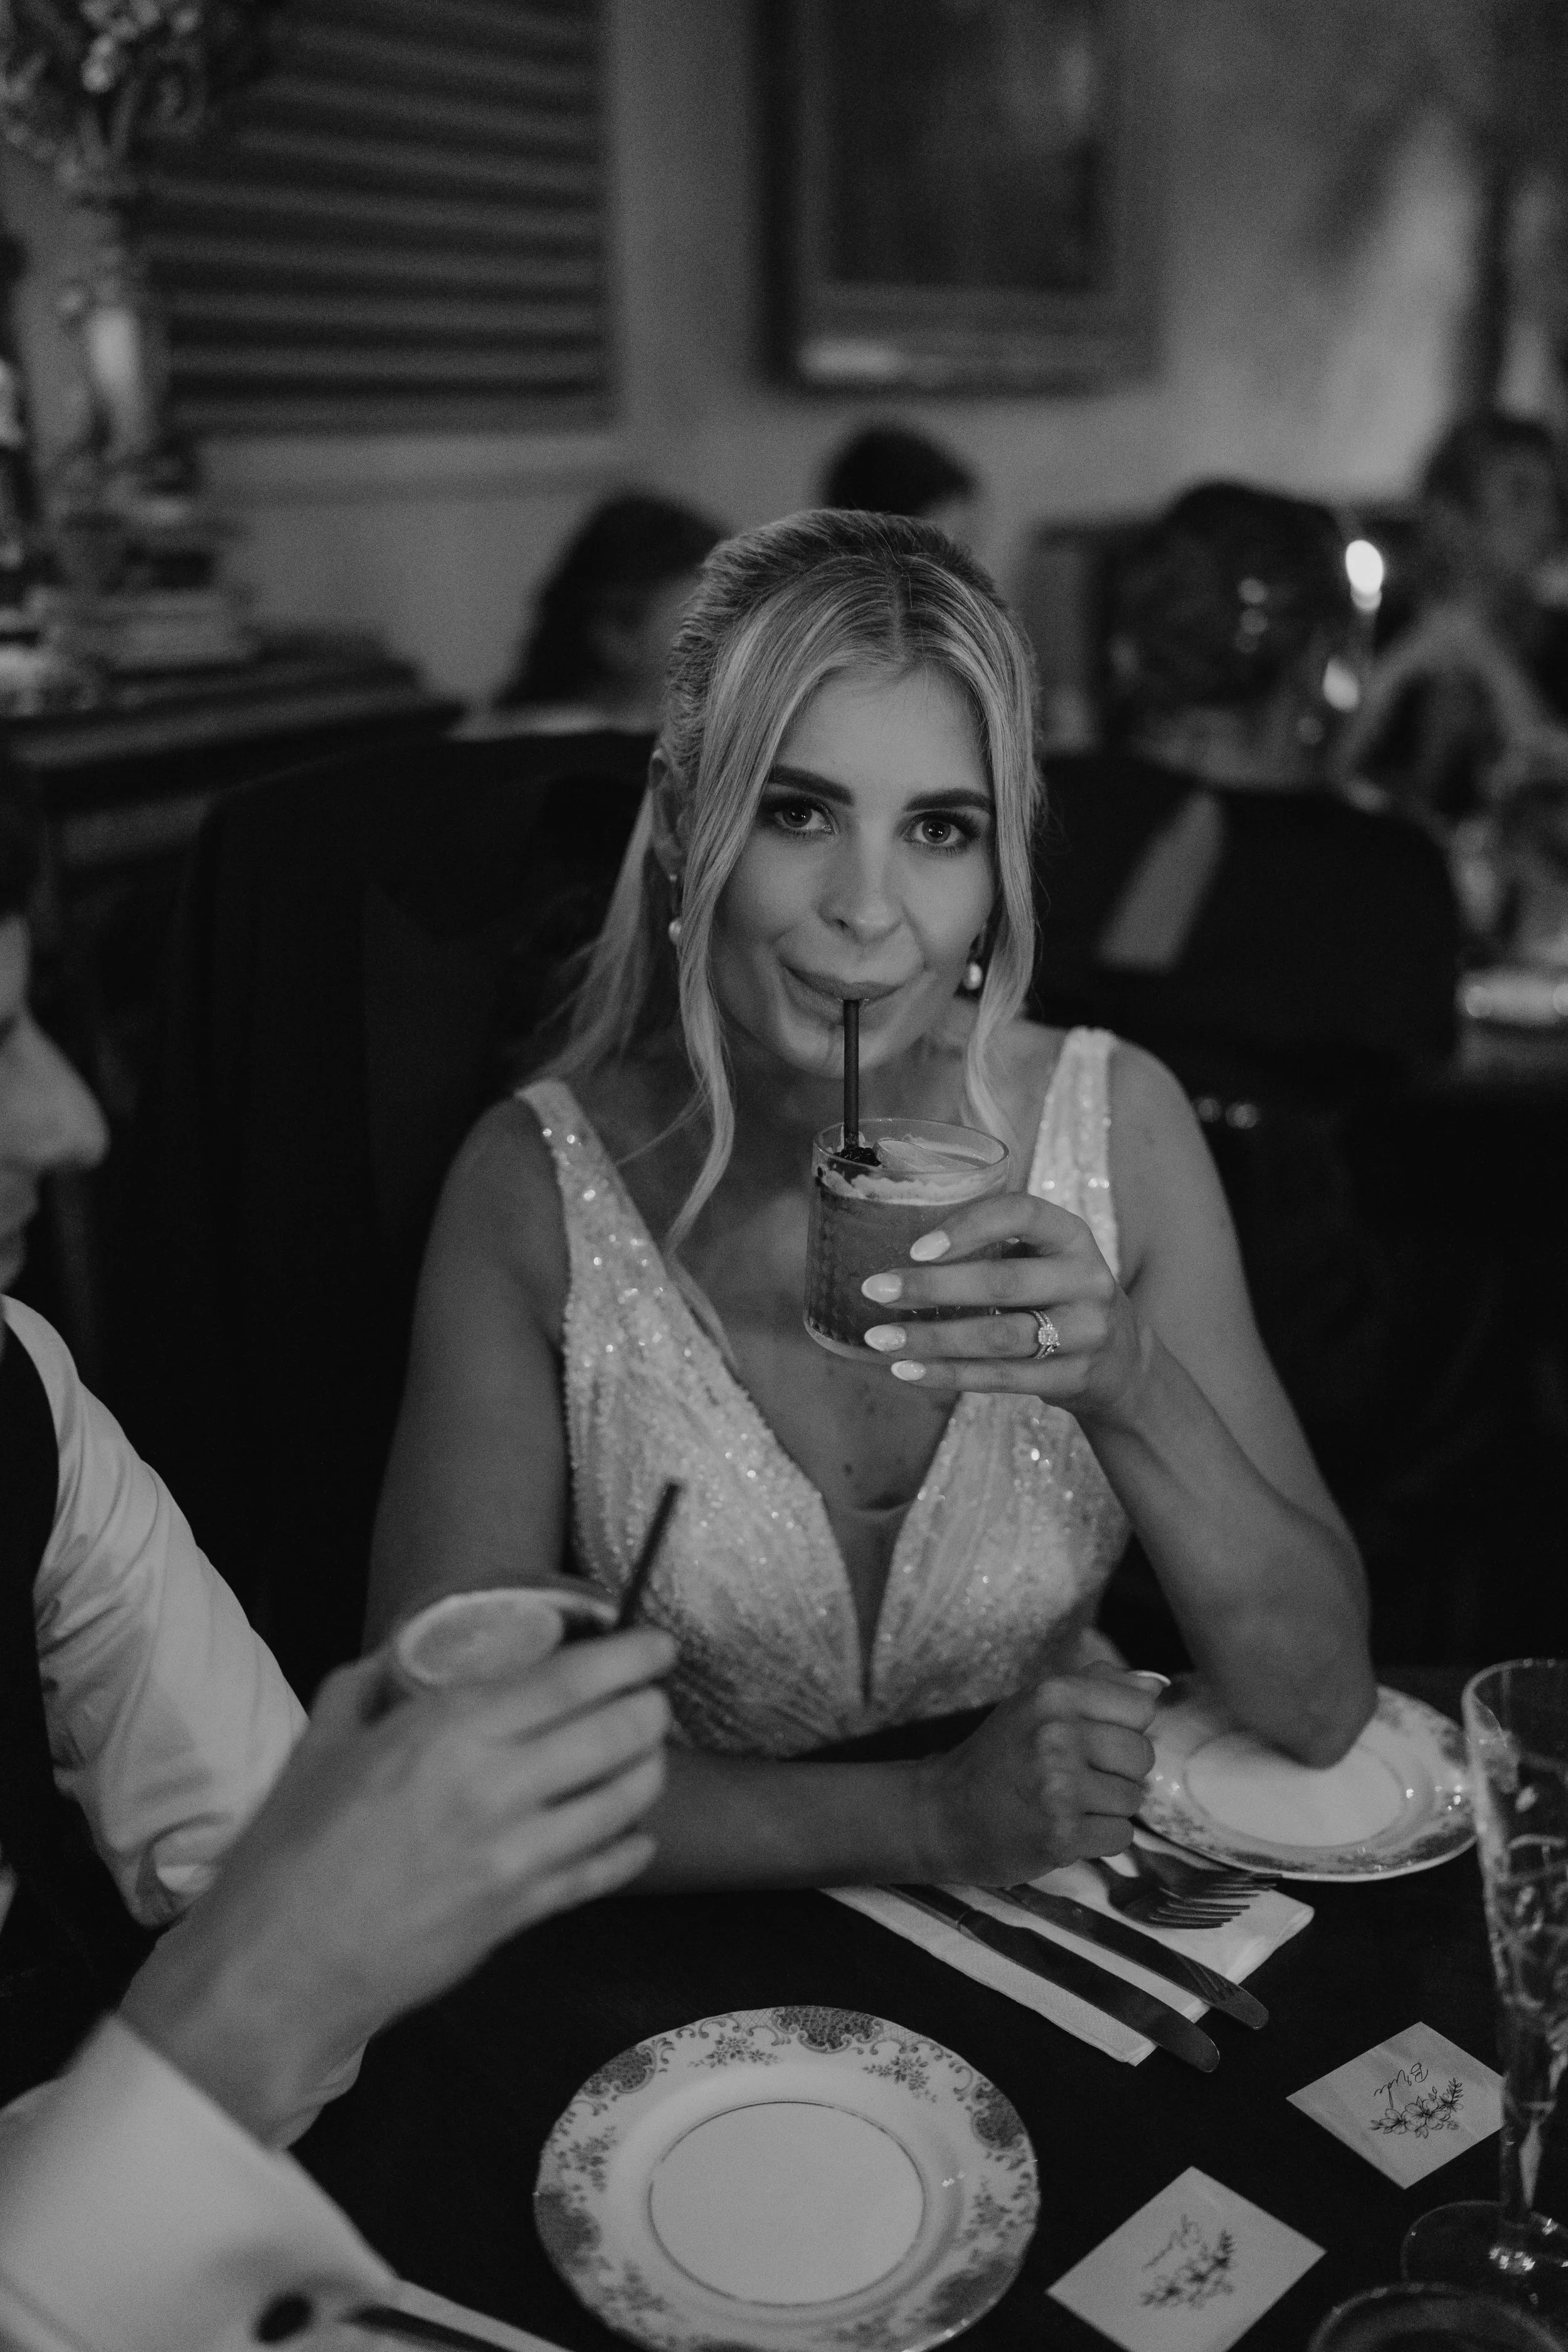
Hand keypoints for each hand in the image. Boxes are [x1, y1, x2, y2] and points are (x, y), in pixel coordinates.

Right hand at [120, 1628, 674, 2144]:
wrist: (275, 1969)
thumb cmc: (289, 1851)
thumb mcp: (321, 1740)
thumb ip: (369, 1684)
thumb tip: (404, 1655)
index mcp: (447, 1731)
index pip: (571, 1679)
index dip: (630, 1656)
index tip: (656, 1645)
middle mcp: (496, 1786)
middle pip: (617, 1732)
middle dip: (651, 1708)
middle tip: (652, 1698)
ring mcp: (516, 1857)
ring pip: (625, 1800)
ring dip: (648, 1770)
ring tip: (643, 1756)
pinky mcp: (519, 1915)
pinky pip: (602, 1871)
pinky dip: (629, 1847)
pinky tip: (630, 1834)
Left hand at [860, 1192, 1148, 1419]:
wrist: (1121, 1359)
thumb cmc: (1057, 1294)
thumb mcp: (1043, 1256)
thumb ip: (993, 1245)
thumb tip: (897, 1247)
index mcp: (1071, 1236)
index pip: (1022, 1213)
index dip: (968, 1227)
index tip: (915, 1247)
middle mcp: (1086, 1279)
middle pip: (1002, 1282)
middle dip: (931, 1287)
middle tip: (875, 1289)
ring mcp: (1085, 1332)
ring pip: (998, 1337)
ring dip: (932, 1339)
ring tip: (879, 1339)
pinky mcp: (1073, 1377)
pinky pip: (1002, 1378)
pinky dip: (950, 1375)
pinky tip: (909, 1372)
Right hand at [917, 1666, 1160, 1884]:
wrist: (945, 1814)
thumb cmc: (1000, 1756)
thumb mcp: (1037, 1704)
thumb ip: (1097, 1686)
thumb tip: (1156, 1685)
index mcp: (1054, 1695)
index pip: (1142, 1707)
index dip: (1125, 1727)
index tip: (1095, 1739)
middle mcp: (1057, 1735)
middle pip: (1143, 1755)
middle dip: (1120, 1771)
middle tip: (1080, 1776)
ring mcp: (1059, 1788)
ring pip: (1134, 1799)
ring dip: (1107, 1807)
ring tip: (1068, 1803)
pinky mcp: (1062, 1835)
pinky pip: (1120, 1837)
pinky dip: (1099, 1838)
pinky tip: (1066, 1828)